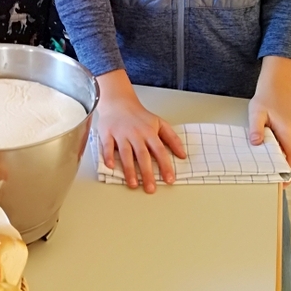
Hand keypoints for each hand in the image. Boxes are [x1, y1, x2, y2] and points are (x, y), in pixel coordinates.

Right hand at [96, 70, 185, 191]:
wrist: (118, 101)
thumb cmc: (139, 115)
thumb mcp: (159, 123)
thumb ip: (172, 138)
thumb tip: (183, 155)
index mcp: (150, 132)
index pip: (160, 151)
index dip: (165, 166)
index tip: (169, 180)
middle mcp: (136, 134)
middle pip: (143, 155)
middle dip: (147, 173)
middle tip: (150, 189)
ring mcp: (121, 134)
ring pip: (126, 153)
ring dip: (129, 169)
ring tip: (133, 184)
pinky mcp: (107, 133)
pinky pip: (107, 146)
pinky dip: (108, 155)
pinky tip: (110, 166)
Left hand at [249, 56, 290, 175]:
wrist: (278, 85)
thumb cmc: (267, 98)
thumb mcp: (256, 112)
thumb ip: (256, 128)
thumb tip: (256, 143)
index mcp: (289, 132)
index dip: (289, 172)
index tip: (283, 183)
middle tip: (281, 183)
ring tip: (282, 174)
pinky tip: (284, 159)